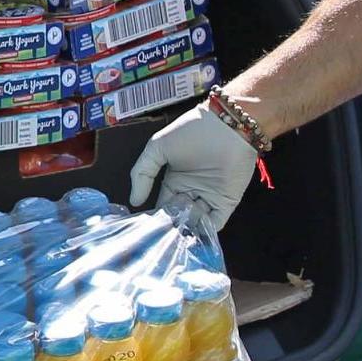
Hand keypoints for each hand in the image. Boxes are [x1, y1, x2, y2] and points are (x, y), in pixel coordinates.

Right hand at [129, 96, 258, 232]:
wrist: (227, 127)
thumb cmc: (191, 132)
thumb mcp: (157, 147)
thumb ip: (142, 173)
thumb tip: (134, 201)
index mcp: (175, 181)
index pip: (163, 205)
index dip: (156, 216)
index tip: (147, 228)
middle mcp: (191, 192)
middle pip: (179, 217)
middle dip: (171, 225)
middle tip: (163, 234)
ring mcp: (209, 198)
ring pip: (195, 223)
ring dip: (187, 229)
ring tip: (177, 232)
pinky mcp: (226, 203)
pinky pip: (215, 223)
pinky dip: (205, 231)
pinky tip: (193, 234)